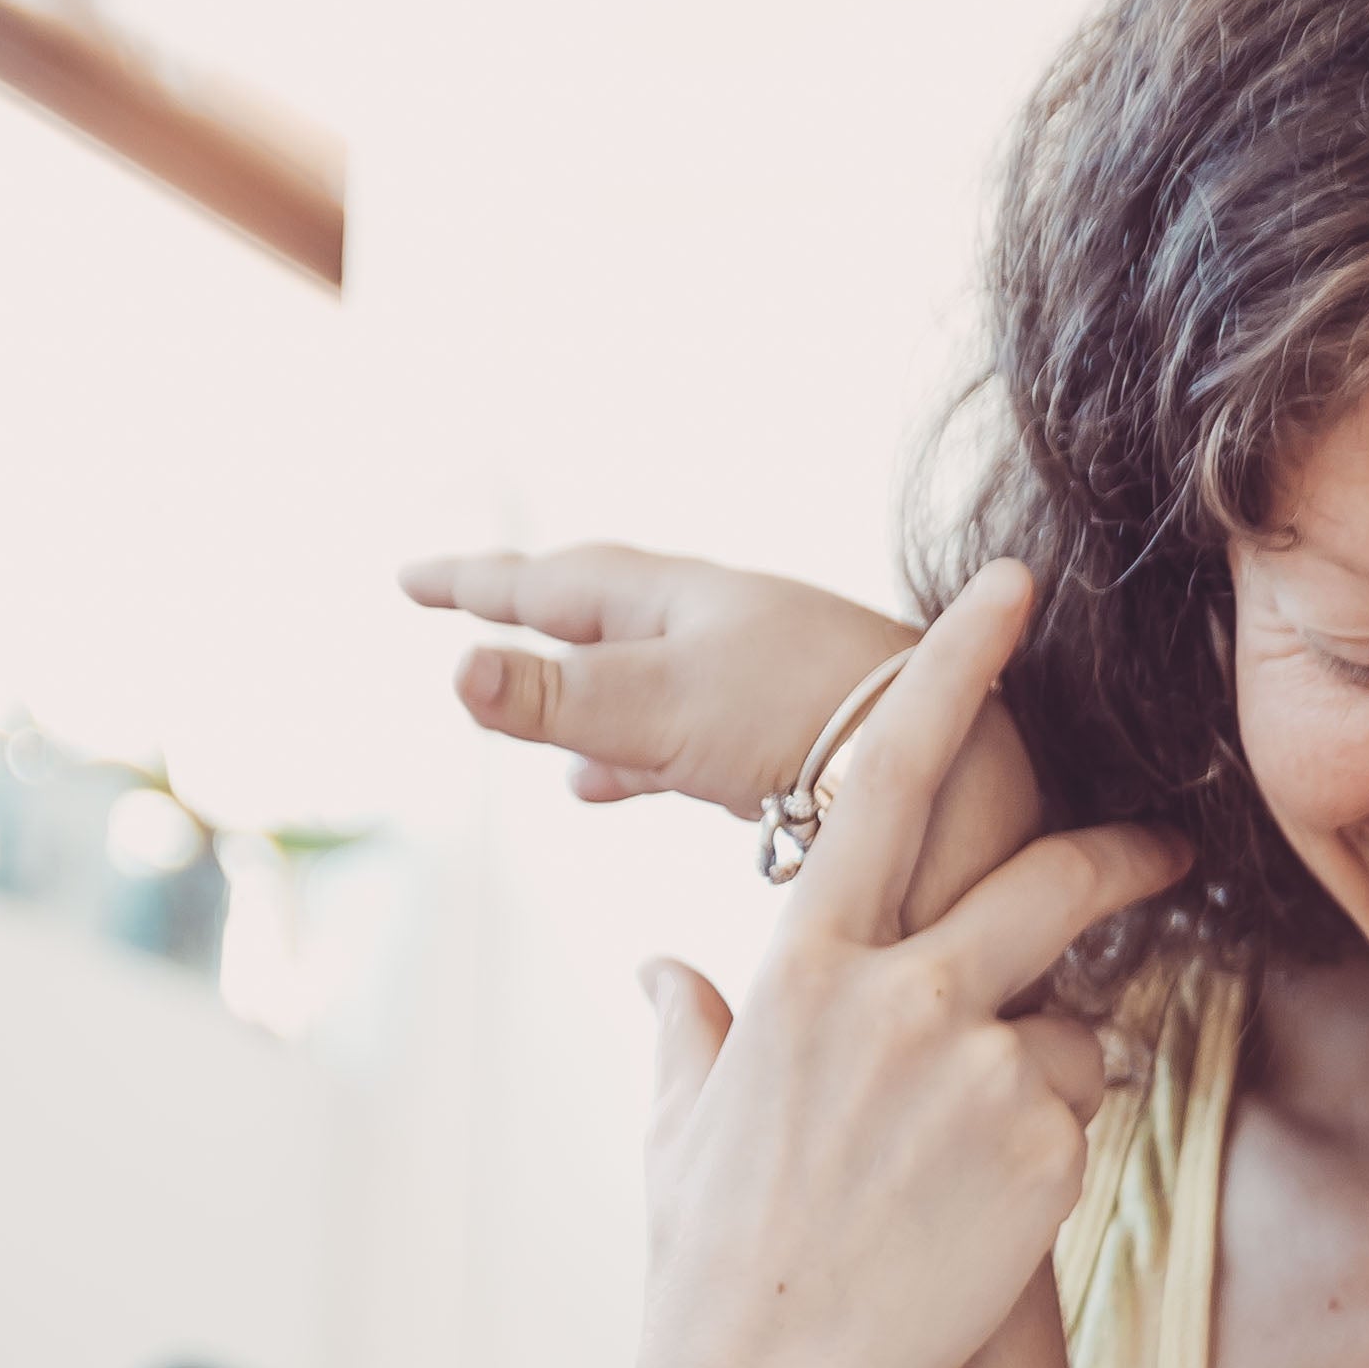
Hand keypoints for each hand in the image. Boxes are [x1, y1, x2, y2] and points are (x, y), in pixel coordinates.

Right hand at [402, 536, 908, 811]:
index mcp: (678, 604)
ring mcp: (752, 687)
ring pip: (637, 684)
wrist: (960, 769)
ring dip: (579, 702)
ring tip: (536, 738)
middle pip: (596, 620)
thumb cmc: (811, 721)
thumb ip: (562, 698)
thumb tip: (456, 675)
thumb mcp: (663, 709)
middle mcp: (715, 632)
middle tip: (468, 614)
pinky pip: (676, 742)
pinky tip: (602, 786)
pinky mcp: (785, 748)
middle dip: (529, 625)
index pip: (553, 584)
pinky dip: (627, 759)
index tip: (409, 581)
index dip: (478, 585)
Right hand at [627, 566, 1183, 1367]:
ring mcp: (978, 1072)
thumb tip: (661, 976)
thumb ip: (685, 1033)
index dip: (952, 672)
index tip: (1005, 596)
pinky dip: (1052, 1154)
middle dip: (1116, 856)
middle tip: (1156, 848)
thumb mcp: (681, 1130)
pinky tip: (990, 1220)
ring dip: (1060, 1065)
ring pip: (1073, 1024)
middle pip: (1047, 881)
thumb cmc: (716, 1266)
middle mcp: (899, 998)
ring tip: (996, 1147)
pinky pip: (1078, 1120)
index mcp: (803, 968)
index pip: (882, 777)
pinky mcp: (1041, 1151)